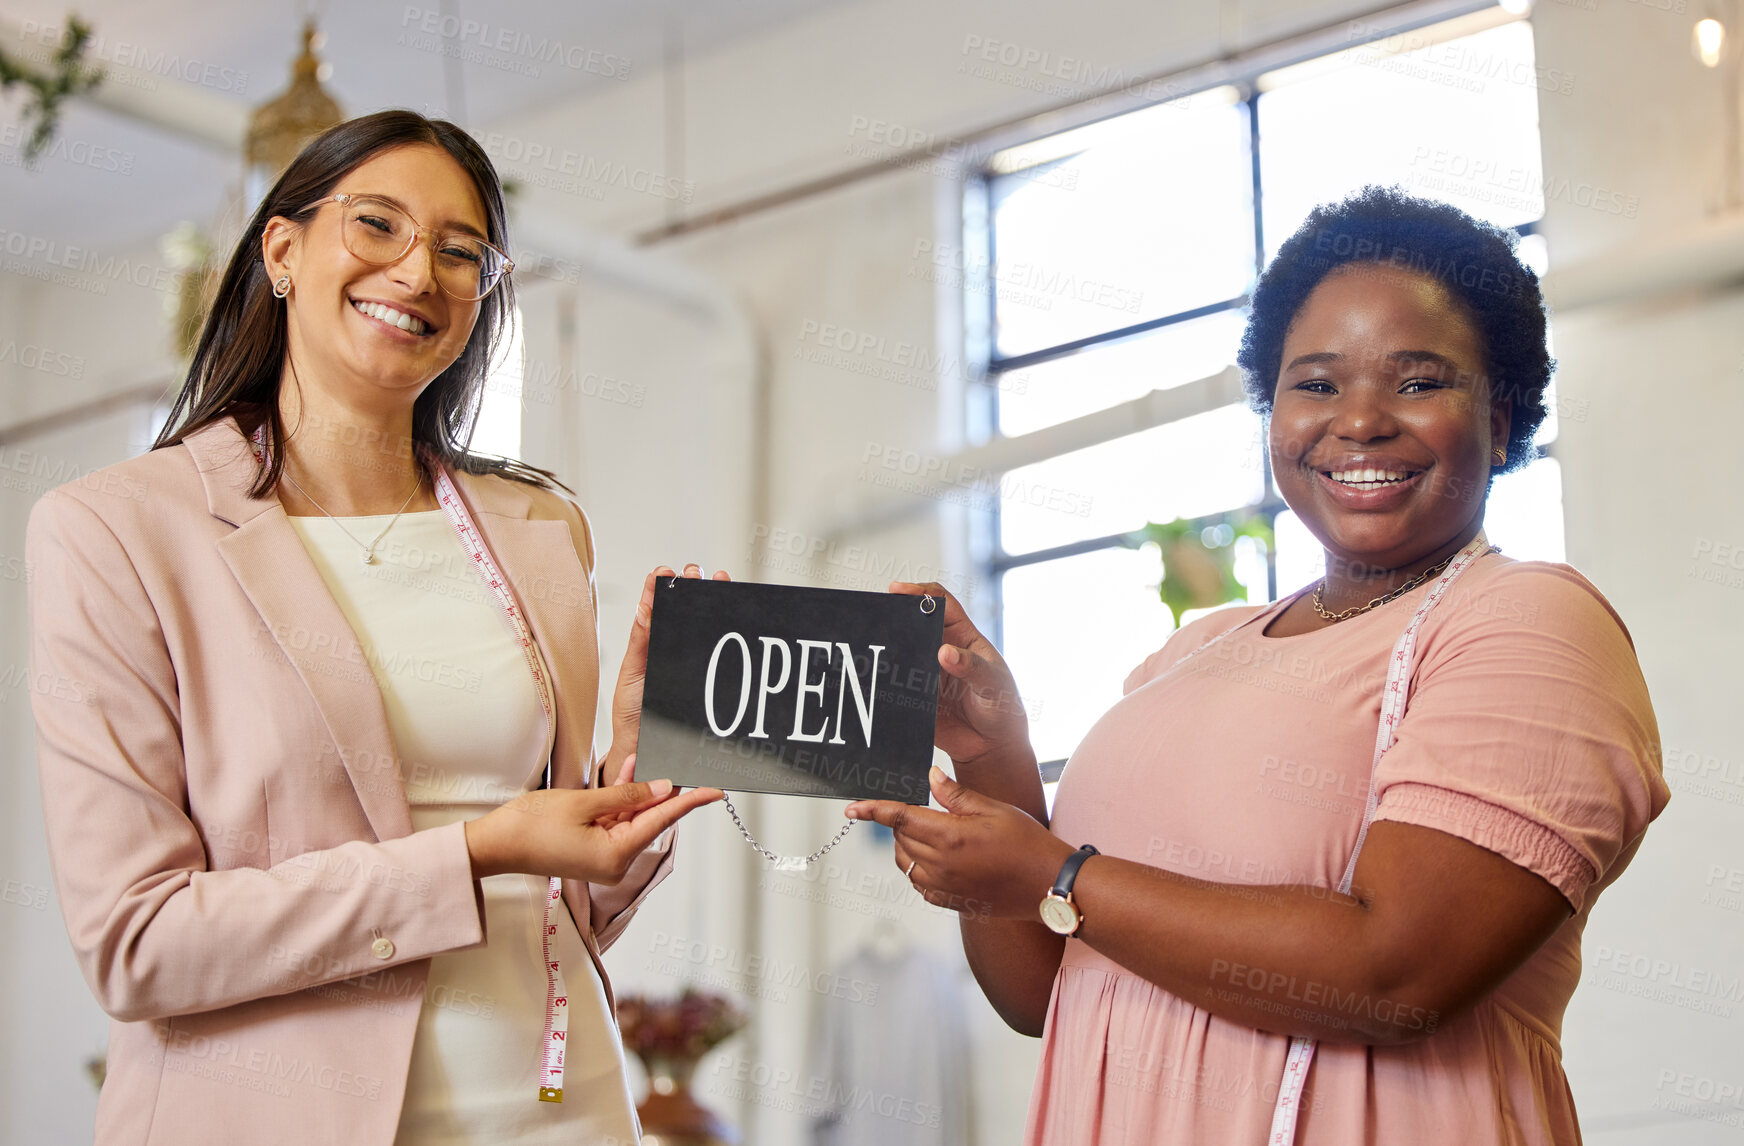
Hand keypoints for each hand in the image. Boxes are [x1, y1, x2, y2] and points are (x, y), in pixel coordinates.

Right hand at [465, 759, 722, 882]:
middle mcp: (615, 862)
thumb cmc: (532, 826)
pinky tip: (626, 772)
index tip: (715, 790)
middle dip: (658, 789)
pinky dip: (619, 800)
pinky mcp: (592, 851)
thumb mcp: (584, 803)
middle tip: (677, 762)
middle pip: (648, 819)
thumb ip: (626, 795)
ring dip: (635, 790)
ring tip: (641, 758)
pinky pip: (615, 822)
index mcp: (616, 855)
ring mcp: (603, 859)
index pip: (662, 820)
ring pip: (631, 818)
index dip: (690, 801)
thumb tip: (662, 788)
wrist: (495, 844)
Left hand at [600, 563, 730, 781]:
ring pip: (706, 626)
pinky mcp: (707, 679)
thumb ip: (639, 643)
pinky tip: (735, 615)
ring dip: (713, 600)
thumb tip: (643, 607)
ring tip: (718, 580)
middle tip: (694, 572)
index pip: (658, 608)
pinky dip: (730, 633)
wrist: (645, 750)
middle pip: (686, 611)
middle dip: (693, 586)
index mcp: (651, 644)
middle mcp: (673, 649)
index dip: (662, 587)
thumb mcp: (631, 675)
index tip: (666, 571)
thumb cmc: (633, 714)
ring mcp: (692, 662)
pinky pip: (720, 655)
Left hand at [845, 766, 1071, 919]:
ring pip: (905, 863)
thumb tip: (931, 775)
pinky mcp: (950, 902)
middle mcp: (940, 865)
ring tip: (933, 832)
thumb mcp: (993, 809)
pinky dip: (918, 868)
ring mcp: (943, 887)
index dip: (872, 811)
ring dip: (907, 846)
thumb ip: (956, 795)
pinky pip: (919, 883)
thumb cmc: (1026, 843)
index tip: (852, 807)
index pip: (899, 819)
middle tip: (923, 810)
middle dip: (900, 823)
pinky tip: (938, 858)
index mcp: (949, 837)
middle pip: (899, 839)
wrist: (1047, 884)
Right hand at [886, 581, 1033, 767]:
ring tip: (872, 646)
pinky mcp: (916, 697)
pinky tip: (875, 679)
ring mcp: (926, 673)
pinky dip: (884, 681)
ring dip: (888, 648)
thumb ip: (972, 667)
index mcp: (964, 637)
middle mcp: (941, 650)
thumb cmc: (1003, 708)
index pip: (940, 604)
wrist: (993, 748)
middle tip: (878, 615)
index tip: (898, 590)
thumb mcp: (994, 684)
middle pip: (914, 624)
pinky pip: (895, 685)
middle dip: (895, 616)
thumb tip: (945, 652)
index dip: (919, 592)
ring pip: (901, 652)